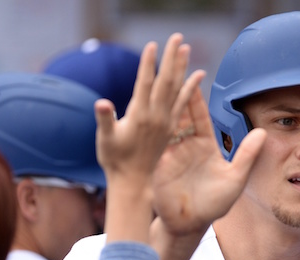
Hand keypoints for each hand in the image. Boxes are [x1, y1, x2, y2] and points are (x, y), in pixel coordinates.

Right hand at [94, 33, 203, 187]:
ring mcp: (165, 122)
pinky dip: (191, 88)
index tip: (153, 45)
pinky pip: (183, 103)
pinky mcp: (170, 127)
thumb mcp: (105, 141)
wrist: (133, 183)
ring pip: (177, 89)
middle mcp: (156, 116)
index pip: (146, 84)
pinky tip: (197, 76)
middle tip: (177, 37)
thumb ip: (105, 120)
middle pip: (166, 81)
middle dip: (171, 58)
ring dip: (182, 67)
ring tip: (186, 48)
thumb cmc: (114, 161)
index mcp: (140, 116)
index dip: (149, 64)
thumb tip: (102, 103)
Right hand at [151, 84, 266, 235]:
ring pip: (163, 124)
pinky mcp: (157, 164)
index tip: (193, 75)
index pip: (198, 116)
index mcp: (204, 145)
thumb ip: (247, 155)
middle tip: (168, 68)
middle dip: (174, 93)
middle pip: (178, 114)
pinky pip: (152, 143)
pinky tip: (143, 113)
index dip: (195, 96)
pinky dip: (148, 128)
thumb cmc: (215, 204)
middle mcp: (185, 146)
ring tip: (152, 83)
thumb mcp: (236, 178)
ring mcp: (169, 154)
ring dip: (159, 105)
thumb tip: (262, 132)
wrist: (191, 224)